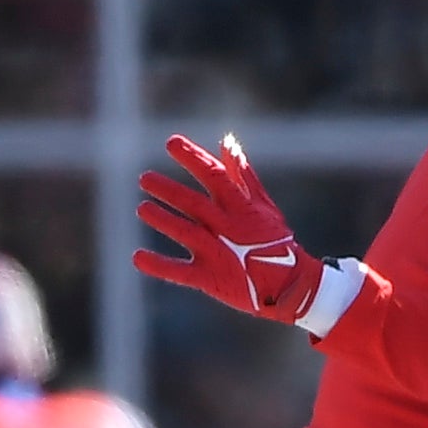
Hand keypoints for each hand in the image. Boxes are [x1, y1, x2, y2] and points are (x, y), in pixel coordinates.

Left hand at [133, 134, 327, 321]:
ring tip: (142, 208)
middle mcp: (226, 226)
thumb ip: (243, 175)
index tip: (171, 142)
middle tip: (144, 178)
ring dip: (162, 220)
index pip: (213, 175)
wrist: (289, 284)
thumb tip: (227, 142)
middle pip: (193, 203)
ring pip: (185, 232)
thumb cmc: (273, 240)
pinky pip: (180, 272)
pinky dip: (159, 265)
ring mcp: (217, 252)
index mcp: (240, 206)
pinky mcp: (210, 278)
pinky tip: (137, 257)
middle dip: (168, 189)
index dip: (192, 157)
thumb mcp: (263, 205)